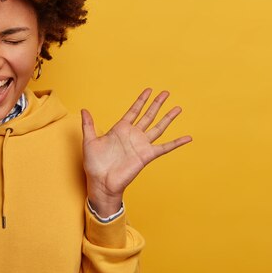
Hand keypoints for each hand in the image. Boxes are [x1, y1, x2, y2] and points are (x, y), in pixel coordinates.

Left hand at [81, 89, 191, 216]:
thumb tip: (84, 109)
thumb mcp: (89, 141)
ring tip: (178, 108)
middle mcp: (133, 135)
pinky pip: (165, 148)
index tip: (149, 90)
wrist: (101, 182)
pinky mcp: (147, 155)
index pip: (134, 111)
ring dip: (168, 118)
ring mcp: (141, 145)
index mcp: (120, 129)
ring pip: (158, 127)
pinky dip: (177, 143)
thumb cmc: (94, 164)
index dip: (141, 100)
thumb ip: (88, 125)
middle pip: (148, 115)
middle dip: (157, 104)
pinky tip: (187, 138)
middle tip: (166, 92)